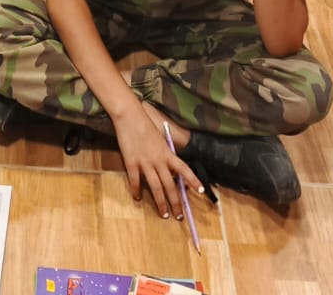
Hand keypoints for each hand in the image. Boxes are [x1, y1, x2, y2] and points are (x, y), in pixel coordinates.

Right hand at [110, 102, 199, 218]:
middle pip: (170, 185)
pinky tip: (137, 198)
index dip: (194, 180)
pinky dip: (136, 191)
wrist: (130, 116)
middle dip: (175, 202)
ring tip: (164, 214)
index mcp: (168, 153)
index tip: (202, 191)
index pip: (184, 169)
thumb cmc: (146, 126)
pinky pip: (135, 181)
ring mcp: (145, 162)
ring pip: (156, 187)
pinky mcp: (132, 162)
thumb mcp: (160, 140)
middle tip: (179, 215)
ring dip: (160, 203)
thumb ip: (165, 155)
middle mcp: (159, 160)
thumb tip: (171, 170)